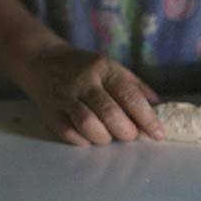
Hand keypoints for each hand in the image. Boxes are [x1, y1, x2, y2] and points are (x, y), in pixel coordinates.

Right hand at [21, 44, 163, 145]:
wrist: (42, 60)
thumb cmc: (84, 68)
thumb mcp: (111, 68)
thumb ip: (135, 86)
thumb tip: (159, 106)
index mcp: (104, 69)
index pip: (129, 95)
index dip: (146, 118)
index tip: (158, 134)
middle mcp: (84, 82)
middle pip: (110, 113)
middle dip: (126, 131)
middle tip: (130, 135)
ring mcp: (65, 97)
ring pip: (88, 124)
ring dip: (104, 137)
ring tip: (108, 136)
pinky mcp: (50, 111)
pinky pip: (68, 133)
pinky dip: (83, 140)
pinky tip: (89, 137)